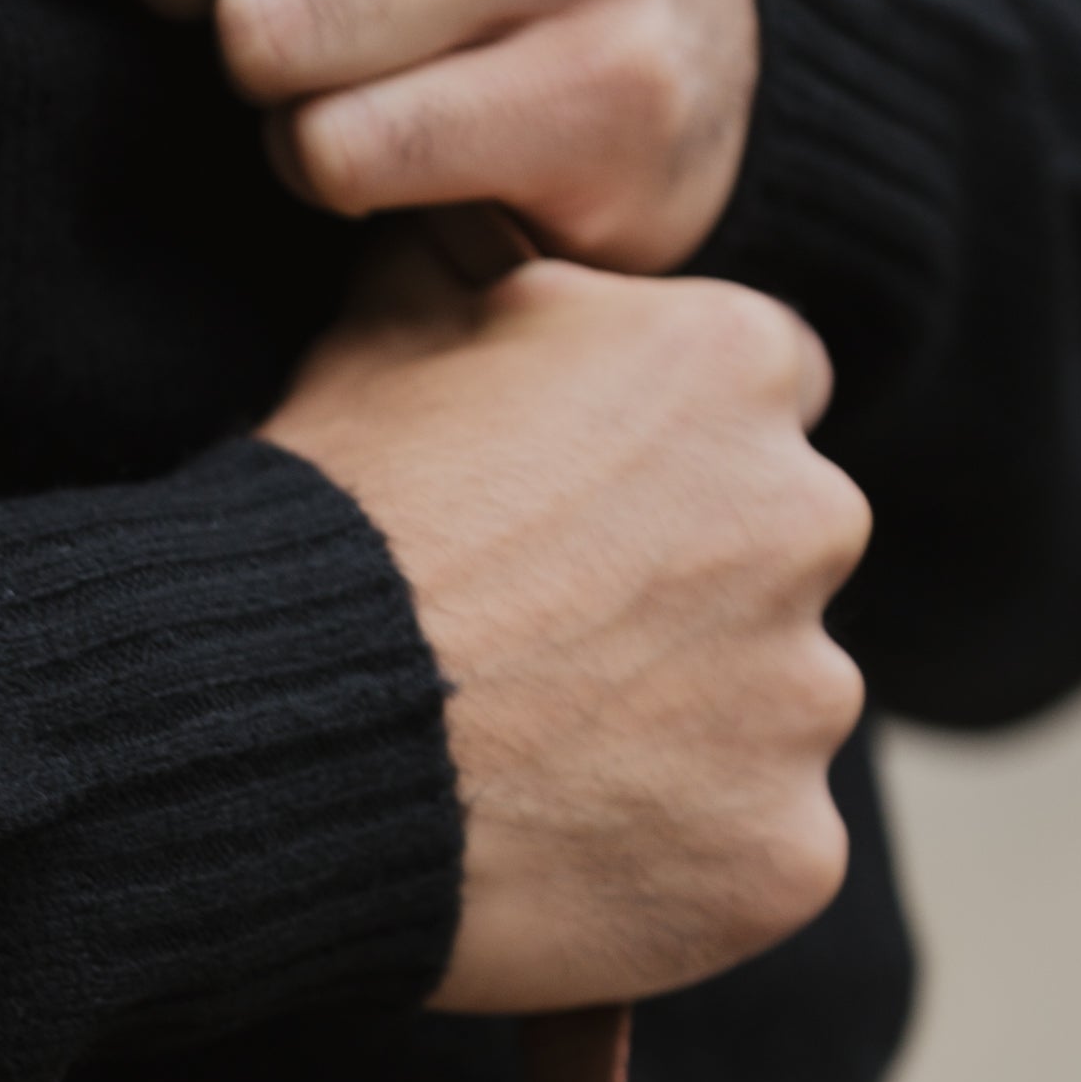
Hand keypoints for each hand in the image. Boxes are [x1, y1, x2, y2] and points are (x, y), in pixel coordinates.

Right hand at [266, 244, 866, 1006]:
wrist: (269, 729)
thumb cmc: (322, 523)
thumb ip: (480, 266)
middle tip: (537, 652)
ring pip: (770, 713)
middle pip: (775, 559)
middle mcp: (811, 518)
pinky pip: (752, 857)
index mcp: (734, 364)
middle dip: (682, 599)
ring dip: (683, 736)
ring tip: (530, 766)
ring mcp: (806, 700)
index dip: (651, 461)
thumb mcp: (381, 326)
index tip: (570, 522)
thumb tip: (474, 216)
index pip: (752, 398)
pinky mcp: (784, 854)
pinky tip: (556, 857)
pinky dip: (675, 864)